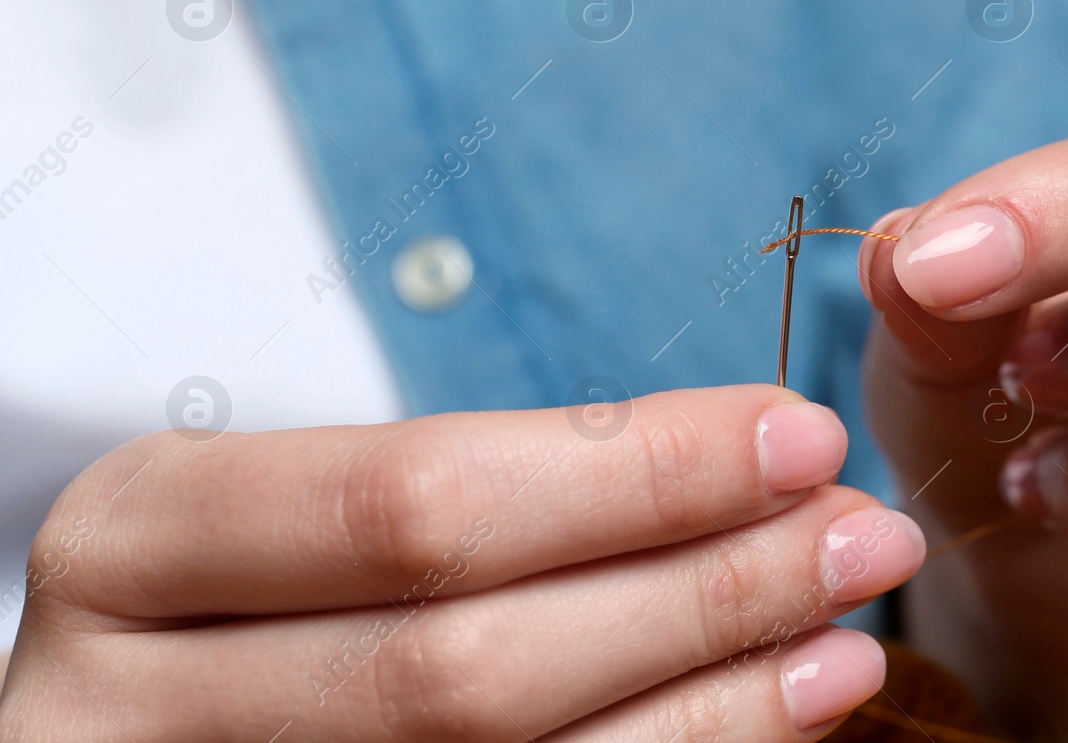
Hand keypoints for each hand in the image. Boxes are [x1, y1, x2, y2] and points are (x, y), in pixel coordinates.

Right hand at [0, 386, 924, 740]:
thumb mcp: (315, 501)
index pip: (414, 502)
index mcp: (131, 545)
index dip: (631, 474)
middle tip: (862, 529)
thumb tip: (749, 455)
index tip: (797, 433)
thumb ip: (493, 485)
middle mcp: (127, 705)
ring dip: (718, 692)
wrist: (161, 712)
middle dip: (700, 586)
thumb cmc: (258, 582)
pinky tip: (784, 709)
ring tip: (851, 624)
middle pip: (469, 658)